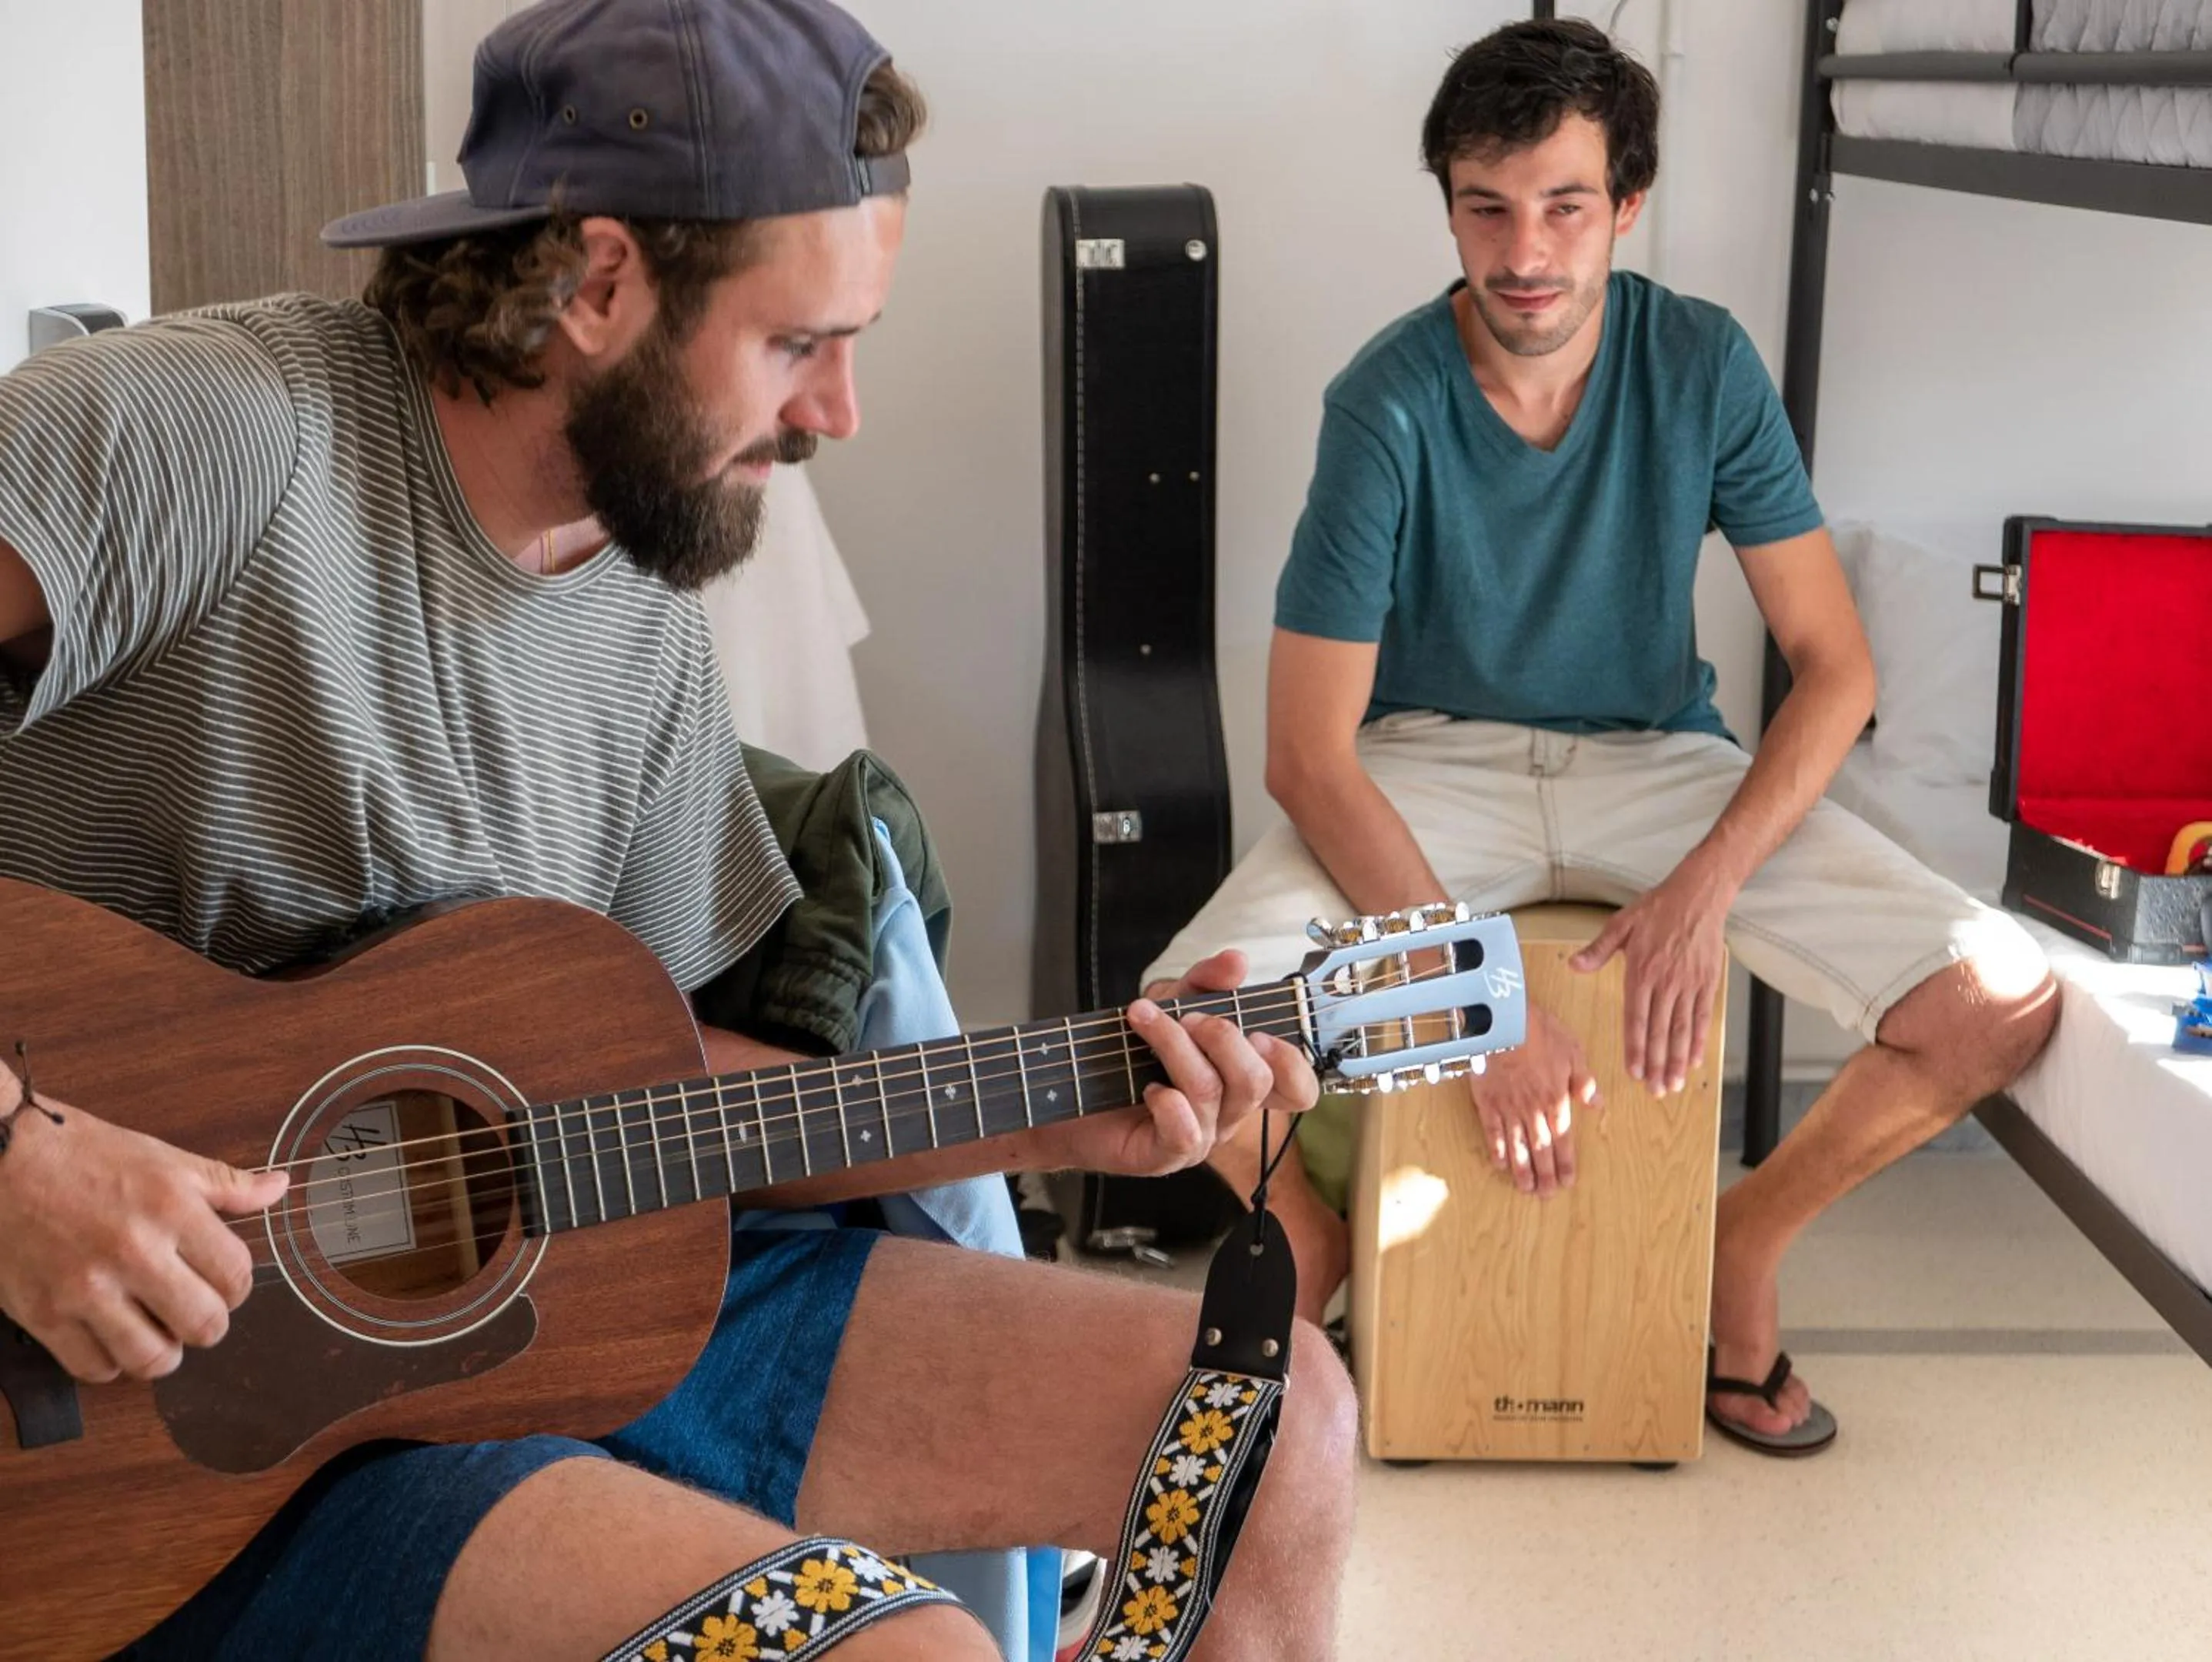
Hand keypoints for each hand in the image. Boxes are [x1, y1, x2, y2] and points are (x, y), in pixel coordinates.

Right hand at [0, 1087, 287, 1383]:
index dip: (237, 1286)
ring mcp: (86, 1289)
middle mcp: (133, 1253)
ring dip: (164, 1351)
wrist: (1, 1158)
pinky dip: (111, 1362)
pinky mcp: (43, 1314)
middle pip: (204, 1325)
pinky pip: (94, 1368)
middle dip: (207, 1323)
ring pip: (152, 1359)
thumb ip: (227, 1184)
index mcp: (171, 1210)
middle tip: (192, 1309)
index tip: (222, 1282)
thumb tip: (279, 1189)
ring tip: (156, 1330)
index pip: (237, 1276)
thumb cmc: (84, 1155)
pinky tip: (112, 1337)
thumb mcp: (165, 1160)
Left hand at [1039, 950, 1318, 1178]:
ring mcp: (1200, 1138)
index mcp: (1240, 1080)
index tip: (1259, 1031)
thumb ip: (1205, 982)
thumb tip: (1237, 962)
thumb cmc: (1126, 1048)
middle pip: (1254, 1081)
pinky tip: (1147, 1086)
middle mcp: (1228, 1113)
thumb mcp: (1169, 1001)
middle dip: (1221, 1037)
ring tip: (1143, 1019)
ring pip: (1211, 1092)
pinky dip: (1168, 1102)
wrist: (1067, 1087)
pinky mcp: (1165, 1156)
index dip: (1291, 1063)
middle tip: (1186, 1016)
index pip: (1297, 1089)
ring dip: (1176, 1046)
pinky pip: (1184, 1132)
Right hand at [1468, 1004, 1596, 1196]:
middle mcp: (1533, 1111)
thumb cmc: (1540, 1032)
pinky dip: (1496, 1149)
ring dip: (1522, 1170)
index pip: (1563, 1140)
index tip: (1568, 1182)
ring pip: (1517, 1146)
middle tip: (1547, 1195)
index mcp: (1556, 1100)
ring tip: (1526, 1189)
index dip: (1566, 1163)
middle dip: (1545, 1175)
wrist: (1503, 1022)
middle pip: (1540, 1150)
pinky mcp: (1487, 1103)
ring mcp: (1508, 1109)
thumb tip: (1597, 1105)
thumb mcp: (1573, 1052)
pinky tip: (1499, 1164)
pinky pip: (1492, 1132)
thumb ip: (1584, 1082)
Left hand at [1570, 860, 1733, 1095]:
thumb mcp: (1621, 924)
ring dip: (1677, 1059)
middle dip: (1656, 1064)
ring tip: (1673, 1084)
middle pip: (1660, 1031)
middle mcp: (1665, 982)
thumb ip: (1598, 950)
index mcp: (1641, 971)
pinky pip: (1703, 1016)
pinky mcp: (1707, 982)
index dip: (1635, 1048)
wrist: (1698, 895)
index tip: (1634, 1072)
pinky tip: (1694, 1060)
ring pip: (1682, 1029)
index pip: (1636, 1018)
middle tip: (1655, 1091)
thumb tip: (1574, 965)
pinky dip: (1699, 1040)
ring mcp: (1689, 984)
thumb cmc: (1657, 909)